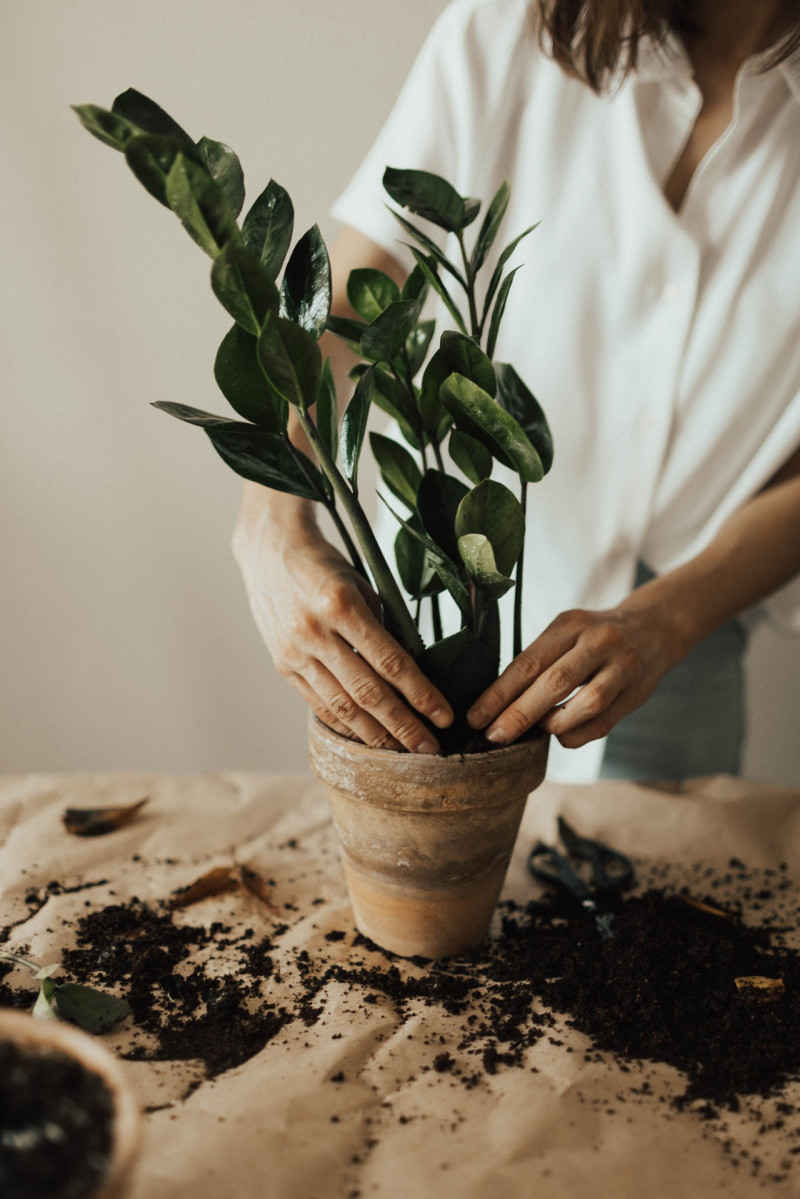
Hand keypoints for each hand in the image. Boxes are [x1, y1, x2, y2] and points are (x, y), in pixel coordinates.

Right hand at [234, 495, 452, 752]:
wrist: (269, 550)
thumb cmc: (326, 565)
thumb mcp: (361, 585)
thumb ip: (382, 628)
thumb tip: (411, 673)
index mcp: (342, 605)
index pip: (391, 662)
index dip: (421, 694)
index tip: (445, 716)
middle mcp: (315, 632)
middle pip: (368, 693)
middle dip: (404, 726)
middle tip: (430, 750)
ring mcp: (294, 652)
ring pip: (342, 707)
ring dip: (376, 735)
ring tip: (402, 752)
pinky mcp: (282, 665)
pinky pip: (319, 704)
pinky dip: (345, 724)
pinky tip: (367, 737)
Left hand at [466, 600, 684, 749]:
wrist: (655, 627)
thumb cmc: (594, 636)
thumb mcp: (567, 632)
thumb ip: (540, 662)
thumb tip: (498, 703)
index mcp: (570, 624)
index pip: (528, 662)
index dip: (499, 693)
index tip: (476, 717)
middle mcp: (597, 641)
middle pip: (554, 682)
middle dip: (519, 714)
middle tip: (494, 736)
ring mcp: (621, 666)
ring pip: (586, 702)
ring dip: (554, 723)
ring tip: (535, 733)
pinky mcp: (637, 691)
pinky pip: (604, 721)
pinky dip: (578, 734)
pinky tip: (561, 735)